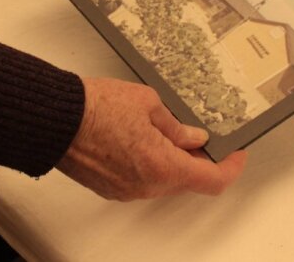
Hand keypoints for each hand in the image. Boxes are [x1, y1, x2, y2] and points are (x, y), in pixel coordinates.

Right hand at [55, 77, 246, 200]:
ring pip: (163, 181)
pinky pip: (141, 180)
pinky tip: (141, 138)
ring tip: (165, 129)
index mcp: (163, 167)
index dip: (231, 167)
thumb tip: (194, 138)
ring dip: (172, 160)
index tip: (236, 153)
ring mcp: (127, 190)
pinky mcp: (110, 187)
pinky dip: (150, 163)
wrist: (56, 119)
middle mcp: (147, 186)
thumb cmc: (96, 108)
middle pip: (187, 181)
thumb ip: (177, 126)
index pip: (212, 180)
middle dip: (198, 159)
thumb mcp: (149, 103)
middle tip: (201, 134)